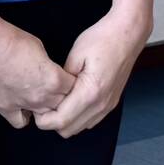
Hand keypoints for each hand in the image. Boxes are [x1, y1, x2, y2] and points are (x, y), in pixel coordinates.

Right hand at [0, 15, 74, 127]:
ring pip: (45, 118)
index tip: (68, 79)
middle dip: (63, 98)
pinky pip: (21, 122)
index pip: (74, 89)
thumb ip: (48, 65)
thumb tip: (48, 71)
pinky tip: (23, 106)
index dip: (71, 83)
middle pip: (63, 106)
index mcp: (54, 80)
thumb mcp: (39, 47)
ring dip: (46, 109)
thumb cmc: (11, 40)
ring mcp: (24, 105)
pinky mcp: (6, 108)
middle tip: (57, 89)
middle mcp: (42, 97)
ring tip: (41, 98)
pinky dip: (24, 116)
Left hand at [34, 9, 150, 137]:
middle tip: (44, 104)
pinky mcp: (111, 103)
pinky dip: (77, 117)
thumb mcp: (76, 54)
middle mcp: (101, 105)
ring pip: (80, 128)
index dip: (43, 120)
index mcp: (90, 93)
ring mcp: (108, 106)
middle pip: (69, 130)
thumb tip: (52, 92)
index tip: (35, 109)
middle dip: (52, 122)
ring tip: (57, 101)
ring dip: (65, 120)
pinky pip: (90, 120)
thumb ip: (62, 78)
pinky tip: (71, 100)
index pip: (61, 120)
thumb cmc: (103, 39)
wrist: (128, 34)